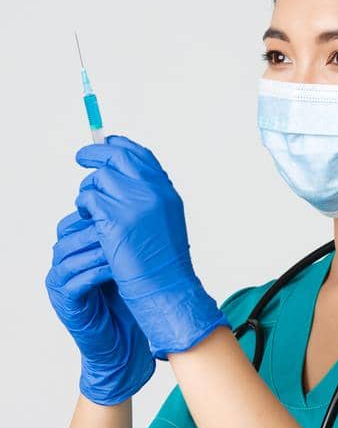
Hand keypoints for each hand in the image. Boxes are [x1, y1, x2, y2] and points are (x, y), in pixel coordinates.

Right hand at [45, 211, 156, 403]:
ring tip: (123, 244)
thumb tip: (153, 212)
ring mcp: (61, 284)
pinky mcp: (66, 303)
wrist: (126, 346)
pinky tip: (117, 269)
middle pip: (68, 234)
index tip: (126, 210)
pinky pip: (75, 281)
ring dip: (97, 247)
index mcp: (77, 252)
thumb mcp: (131, 267)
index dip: (98, 215)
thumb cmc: (131, 305)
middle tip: (122, 222)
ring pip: (69, 255)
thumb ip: (130, 244)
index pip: (77, 223)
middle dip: (96, 226)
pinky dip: (96, 272)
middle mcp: (64, 265)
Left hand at [75, 135, 226, 359]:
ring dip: (89, 191)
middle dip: (95, 153)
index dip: (121, 145)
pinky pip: (88, 199)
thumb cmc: (162, 260)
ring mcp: (135, 203)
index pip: (142, 156)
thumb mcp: (162, 221)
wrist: (165, 285)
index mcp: (167, 192)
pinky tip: (90, 220)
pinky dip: (84, 207)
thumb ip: (146, 197)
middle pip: (118, 157)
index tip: (107, 142)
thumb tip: (118, 176)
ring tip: (92, 210)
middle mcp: (154, 192)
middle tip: (81, 157)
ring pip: (99, 178)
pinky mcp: (115, 218)